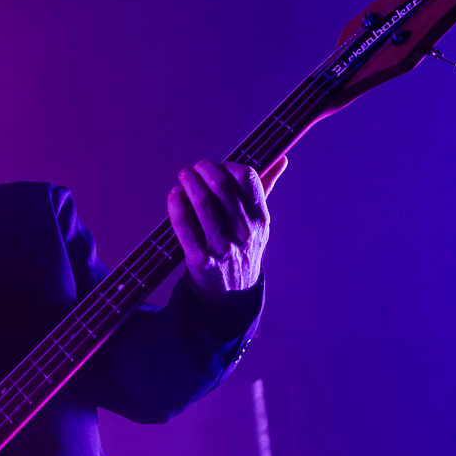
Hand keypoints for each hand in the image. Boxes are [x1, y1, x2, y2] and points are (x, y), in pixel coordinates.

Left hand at [168, 156, 286, 306]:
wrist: (233, 296)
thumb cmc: (243, 250)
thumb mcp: (258, 224)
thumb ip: (265, 189)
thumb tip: (281, 158)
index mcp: (260, 219)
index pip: (247, 177)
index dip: (229, 165)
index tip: (219, 167)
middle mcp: (243, 231)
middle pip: (221, 186)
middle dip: (204, 169)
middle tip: (195, 168)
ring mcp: (222, 246)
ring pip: (202, 203)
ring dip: (189, 182)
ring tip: (184, 177)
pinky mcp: (200, 260)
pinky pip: (184, 226)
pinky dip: (176, 205)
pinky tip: (174, 195)